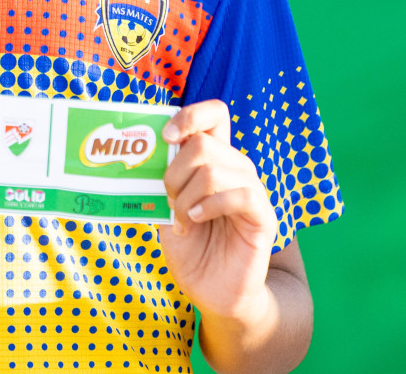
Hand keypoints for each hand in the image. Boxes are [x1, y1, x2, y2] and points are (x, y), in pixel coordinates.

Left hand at [156, 100, 278, 323]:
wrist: (212, 292)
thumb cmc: (190, 248)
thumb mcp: (167, 208)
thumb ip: (162, 180)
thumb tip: (142, 153)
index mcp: (214, 160)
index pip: (214, 114)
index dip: (190, 115)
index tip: (166, 136)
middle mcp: (236, 168)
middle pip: (203, 143)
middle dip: (174, 172)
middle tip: (169, 200)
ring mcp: (252, 190)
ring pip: (214, 170)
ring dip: (186, 197)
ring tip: (182, 220)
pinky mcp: (264, 216)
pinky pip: (241, 194)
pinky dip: (210, 206)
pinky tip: (196, 221)